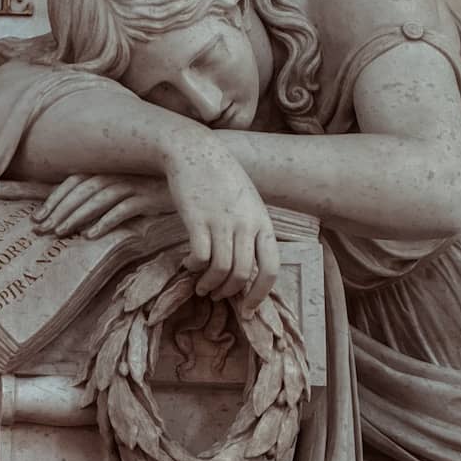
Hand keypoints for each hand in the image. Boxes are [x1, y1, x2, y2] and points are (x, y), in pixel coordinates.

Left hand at [32, 174, 173, 237]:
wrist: (198, 177)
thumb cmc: (161, 186)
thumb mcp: (132, 188)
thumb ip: (111, 196)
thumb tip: (84, 215)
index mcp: (112, 168)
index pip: (75, 181)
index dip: (54, 199)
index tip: (38, 218)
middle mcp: (119, 173)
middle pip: (81, 190)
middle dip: (58, 210)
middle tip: (41, 230)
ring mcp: (134, 183)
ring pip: (97, 198)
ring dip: (76, 216)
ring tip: (60, 233)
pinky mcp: (149, 196)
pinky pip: (122, 208)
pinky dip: (105, 221)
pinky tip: (90, 236)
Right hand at [163, 136, 278, 313]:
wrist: (195, 151)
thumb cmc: (222, 178)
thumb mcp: (247, 202)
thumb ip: (251, 229)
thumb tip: (248, 265)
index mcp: (262, 222)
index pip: (271, 268)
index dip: (260, 294)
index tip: (248, 309)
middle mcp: (245, 224)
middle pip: (243, 274)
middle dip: (229, 292)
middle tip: (217, 295)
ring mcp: (222, 221)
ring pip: (221, 270)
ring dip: (209, 284)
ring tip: (201, 286)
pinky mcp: (197, 219)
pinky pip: (200, 256)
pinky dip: (195, 267)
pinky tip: (189, 264)